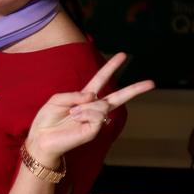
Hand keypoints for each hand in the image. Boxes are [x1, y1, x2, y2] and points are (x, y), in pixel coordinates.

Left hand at [26, 53, 155, 166]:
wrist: (41, 138)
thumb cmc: (47, 119)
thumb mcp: (57, 99)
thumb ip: (74, 94)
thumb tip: (92, 96)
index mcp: (84, 97)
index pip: (101, 79)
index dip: (111, 67)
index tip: (123, 55)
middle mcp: (93, 107)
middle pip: (118, 96)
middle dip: (134, 89)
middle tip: (152, 83)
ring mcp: (95, 119)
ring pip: (103, 105)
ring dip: (85, 107)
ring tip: (72, 114)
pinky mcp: (94, 130)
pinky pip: (97, 116)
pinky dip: (85, 114)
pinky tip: (76, 118)